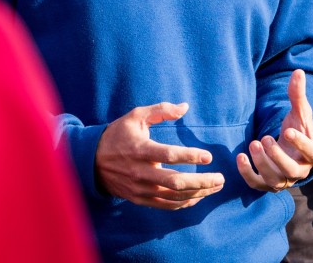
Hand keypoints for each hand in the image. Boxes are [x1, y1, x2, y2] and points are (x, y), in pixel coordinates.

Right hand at [95, 102, 224, 209]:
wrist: (91, 161)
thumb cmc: (118, 135)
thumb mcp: (136, 116)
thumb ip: (161, 110)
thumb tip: (185, 107)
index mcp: (140, 150)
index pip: (169, 156)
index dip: (191, 156)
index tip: (209, 156)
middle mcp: (140, 172)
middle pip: (176, 182)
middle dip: (202, 182)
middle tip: (221, 178)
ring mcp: (140, 189)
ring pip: (174, 197)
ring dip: (198, 193)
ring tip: (215, 187)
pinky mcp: (140, 199)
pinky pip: (166, 205)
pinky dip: (185, 203)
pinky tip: (199, 197)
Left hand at [237, 69, 312, 191]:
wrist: (288, 148)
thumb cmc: (296, 128)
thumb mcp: (299, 112)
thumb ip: (297, 95)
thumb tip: (298, 72)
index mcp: (312, 153)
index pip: (311, 152)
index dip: (300, 143)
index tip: (287, 130)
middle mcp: (300, 170)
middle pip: (291, 170)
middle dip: (277, 156)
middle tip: (265, 138)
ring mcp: (283, 179)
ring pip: (274, 180)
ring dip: (262, 164)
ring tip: (253, 143)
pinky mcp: (267, 183)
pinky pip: (257, 184)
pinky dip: (247, 173)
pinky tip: (240, 157)